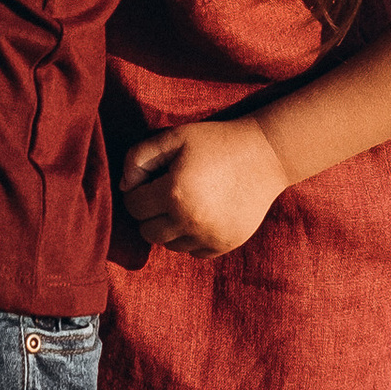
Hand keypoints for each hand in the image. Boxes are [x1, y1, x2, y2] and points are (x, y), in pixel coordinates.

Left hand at [118, 118, 287, 257]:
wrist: (266, 156)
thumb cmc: (215, 142)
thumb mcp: (174, 137)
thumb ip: (139, 157)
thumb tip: (124, 186)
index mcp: (173, 194)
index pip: (133, 206)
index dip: (138, 190)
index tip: (152, 178)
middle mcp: (189, 221)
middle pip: (147, 231)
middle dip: (149, 213)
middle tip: (165, 193)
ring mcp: (208, 237)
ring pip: (169, 244)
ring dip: (169, 226)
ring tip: (185, 202)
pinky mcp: (225, 245)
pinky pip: (193, 251)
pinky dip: (191, 237)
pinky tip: (202, 214)